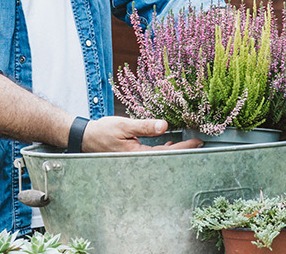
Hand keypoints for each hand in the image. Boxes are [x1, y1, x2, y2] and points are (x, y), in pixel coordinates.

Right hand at [80, 117, 202, 152]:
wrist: (86, 137)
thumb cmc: (102, 131)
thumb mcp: (124, 125)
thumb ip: (145, 126)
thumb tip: (164, 125)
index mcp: (138, 154)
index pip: (167, 151)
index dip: (184, 147)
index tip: (197, 142)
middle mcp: (139, 159)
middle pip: (166, 156)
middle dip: (183, 150)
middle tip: (198, 143)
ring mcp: (137, 158)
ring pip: (160, 155)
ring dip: (174, 149)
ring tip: (187, 143)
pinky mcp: (134, 155)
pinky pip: (152, 153)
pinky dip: (163, 148)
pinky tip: (168, 143)